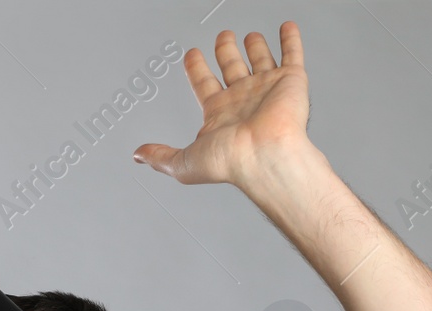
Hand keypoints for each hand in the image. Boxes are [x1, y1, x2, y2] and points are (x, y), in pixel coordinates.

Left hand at [133, 22, 313, 187]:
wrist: (266, 155)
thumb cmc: (232, 161)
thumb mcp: (184, 161)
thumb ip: (161, 155)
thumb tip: (140, 155)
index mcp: (220, 114)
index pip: (204, 83)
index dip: (197, 68)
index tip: (192, 55)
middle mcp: (244, 100)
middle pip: (232, 67)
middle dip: (226, 51)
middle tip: (223, 37)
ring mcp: (267, 89)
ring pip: (260, 60)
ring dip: (255, 47)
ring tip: (250, 36)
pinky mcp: (291, 81)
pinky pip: (292, 54)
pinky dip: (290, 40)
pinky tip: (286, 28)